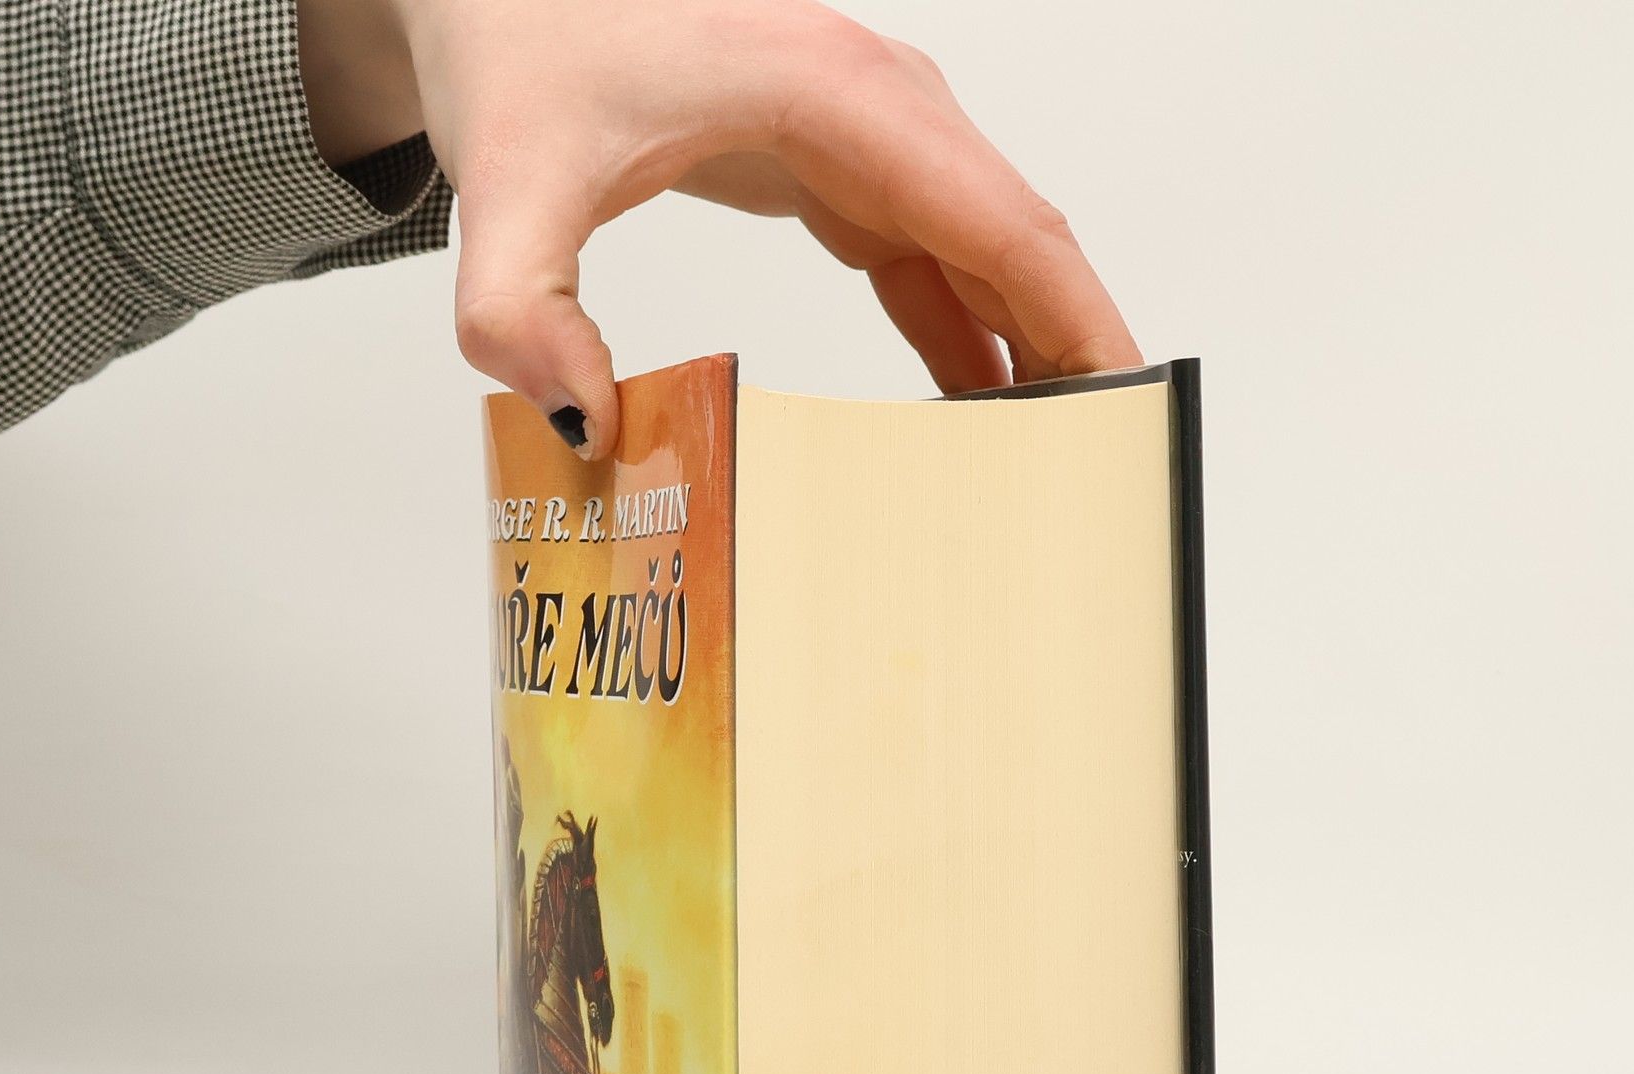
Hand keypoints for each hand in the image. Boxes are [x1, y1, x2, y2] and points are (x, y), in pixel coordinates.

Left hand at [299, 0, 1141, 456]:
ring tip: (1055, 462)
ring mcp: (864, 133)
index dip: (1075, 315)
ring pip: (984, 249)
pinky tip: (975, 409)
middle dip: (1075, 348)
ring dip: (1028, 347)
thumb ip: (522, 307)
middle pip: (1017, 238)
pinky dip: (966, 331)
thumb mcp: (505, 181)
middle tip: (1107, 468)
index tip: (1128, 397)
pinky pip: (932, 258)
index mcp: (834, 96)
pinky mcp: (837, 165)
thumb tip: (583, 427)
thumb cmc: (521, 45)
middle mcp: (873, 106)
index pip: (999, 219)